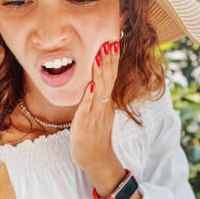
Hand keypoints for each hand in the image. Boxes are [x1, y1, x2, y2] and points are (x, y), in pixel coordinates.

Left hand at [70, 40, 124, 191]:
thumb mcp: (97, 111)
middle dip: (108, 59)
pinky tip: (90, 85)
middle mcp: (103, 104)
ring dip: (100, 71)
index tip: (113, 40)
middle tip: (110, 40)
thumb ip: (97, 96)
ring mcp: (96, 113)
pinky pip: (88, 108)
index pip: (111, 75)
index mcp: (106, 101)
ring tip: (100, 54)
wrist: (96, 158)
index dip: (112, 59)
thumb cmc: (94, 135)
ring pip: (100, 89)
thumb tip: (95, 81)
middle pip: (108, 78)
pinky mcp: (86, 124)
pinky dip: (90, 97)